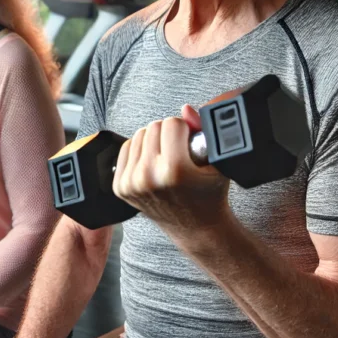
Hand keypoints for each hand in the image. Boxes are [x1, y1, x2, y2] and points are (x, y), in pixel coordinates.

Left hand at [112, 104, 230, 233]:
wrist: (195, 227)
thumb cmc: (209, 193)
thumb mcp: (217, 162)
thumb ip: (202, 131)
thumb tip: (185, 110)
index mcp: (174, 171)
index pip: (173, 123)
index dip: (185, 130)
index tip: (190, 144)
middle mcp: (148, 177)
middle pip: (154, 126)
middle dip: (168, 133)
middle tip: (179, 151)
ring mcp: (131, 183)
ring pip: (139, 134)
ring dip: (153, 140)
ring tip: (167, 158)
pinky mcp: (120, 187)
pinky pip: (126, 148)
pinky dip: (140, 150)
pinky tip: (153, 163)